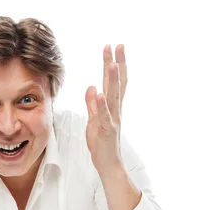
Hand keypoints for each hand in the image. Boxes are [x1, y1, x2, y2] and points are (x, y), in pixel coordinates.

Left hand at [85, 44, 127, 175]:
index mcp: (111, 106)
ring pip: (113, 96)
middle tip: (117, 45)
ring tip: (111, 63)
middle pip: (117, 83)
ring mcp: (113, 120)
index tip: (112, 46)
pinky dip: (102, 104)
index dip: (113, 63)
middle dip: (116, 63)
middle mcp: (115, 110)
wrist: (108, 164)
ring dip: (112, 79)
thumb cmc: (101, 143)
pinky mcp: (107, 130)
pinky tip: (99, 92)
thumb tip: (91, 87)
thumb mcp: (93, 120)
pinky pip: (105, 116)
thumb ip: (93, 104)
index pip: (114, 81)